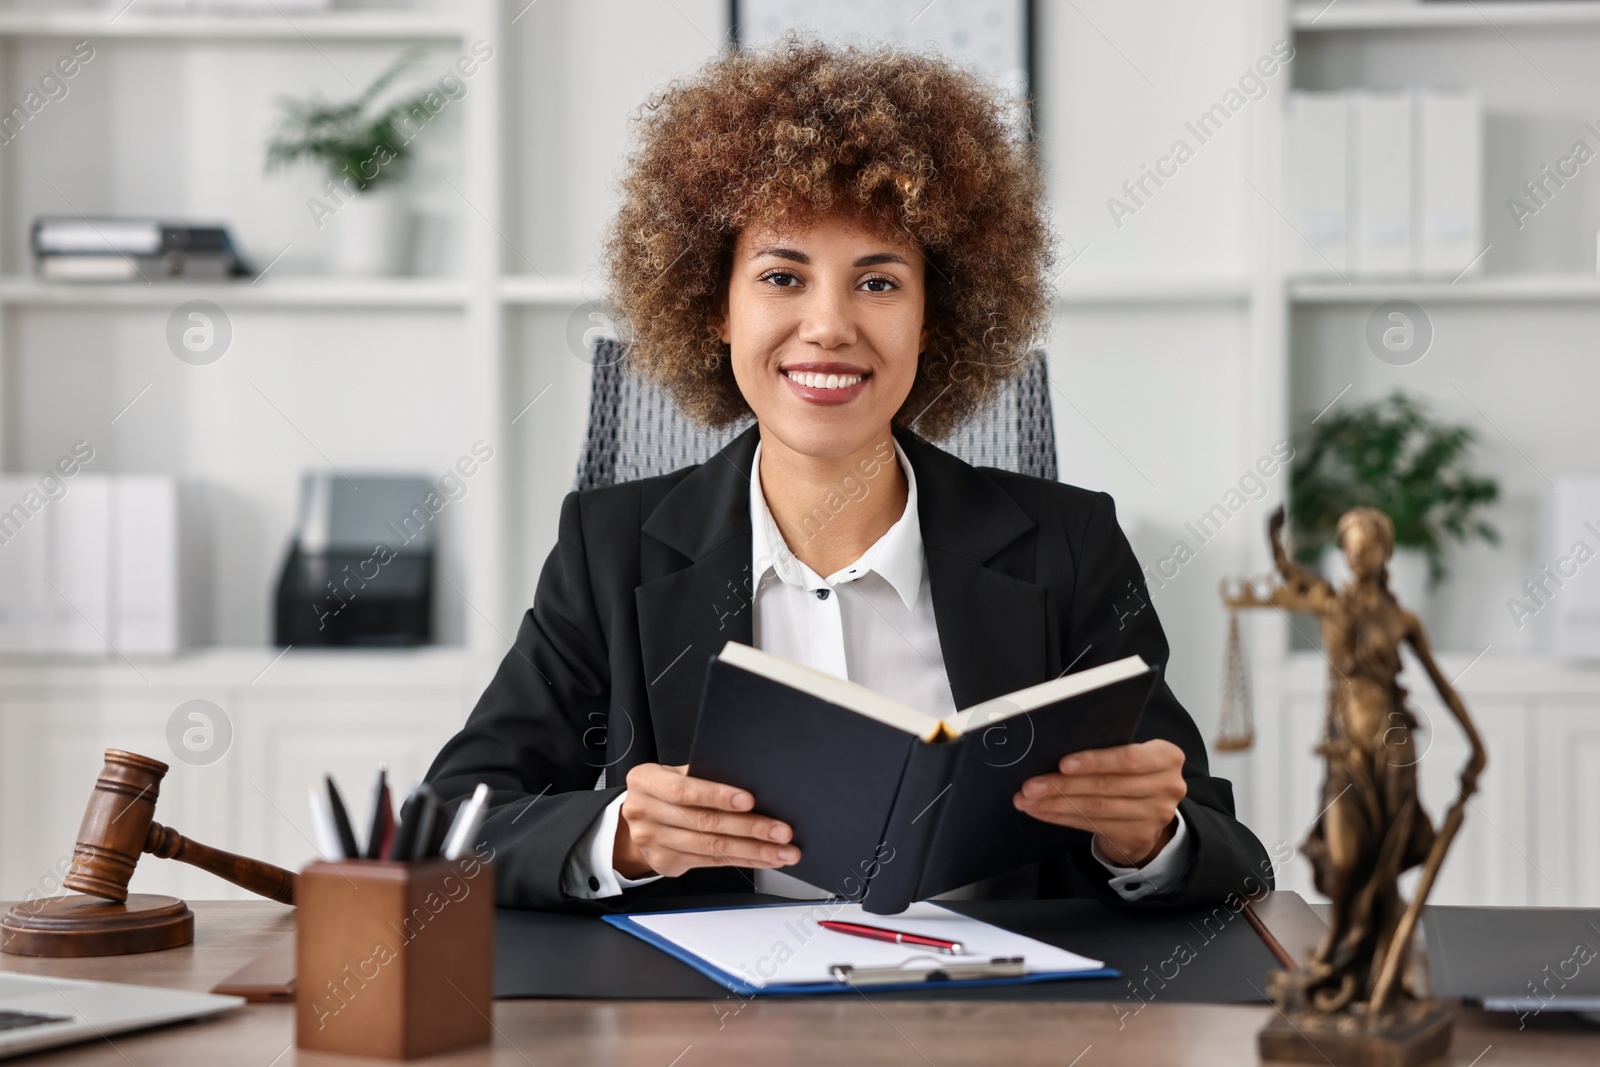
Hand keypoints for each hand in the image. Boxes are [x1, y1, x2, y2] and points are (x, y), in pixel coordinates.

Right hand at [614, 763, 799, 878]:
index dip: (718, 796)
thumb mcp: (675, 773)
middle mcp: (645, 811)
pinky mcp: (665, 863)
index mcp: (647, 780)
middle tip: (781, 831)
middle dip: (749, 828)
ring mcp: (653, 841)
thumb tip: (751, 781)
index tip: (750, 801)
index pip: (685, 790)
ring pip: (711, 847)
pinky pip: (711, 863)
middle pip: (704, 822)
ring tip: (782, 850)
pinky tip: (764, 858)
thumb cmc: (665, 790)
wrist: (637, 820)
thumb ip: (702, 776)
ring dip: (753, 850)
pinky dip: (743, 860)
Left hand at [1012, 740, 1185, 867]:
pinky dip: (1061, 817)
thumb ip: (1107, 749)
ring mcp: (1156, 815)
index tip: (1062, 763)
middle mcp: (1167, 786)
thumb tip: (1055, 746)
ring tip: (1028, 799)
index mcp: (1166, 757)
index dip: (1095, 761)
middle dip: (1063, 785)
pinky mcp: (1139, 836)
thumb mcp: (1131, 756)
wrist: (1151, 812)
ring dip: (1056, 804)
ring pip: (1096, 808)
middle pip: (1106, 785)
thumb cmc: (1133, 772)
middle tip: (1031, 785)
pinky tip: (1041, 811)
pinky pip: (1092, 825)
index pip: (1128, 759)